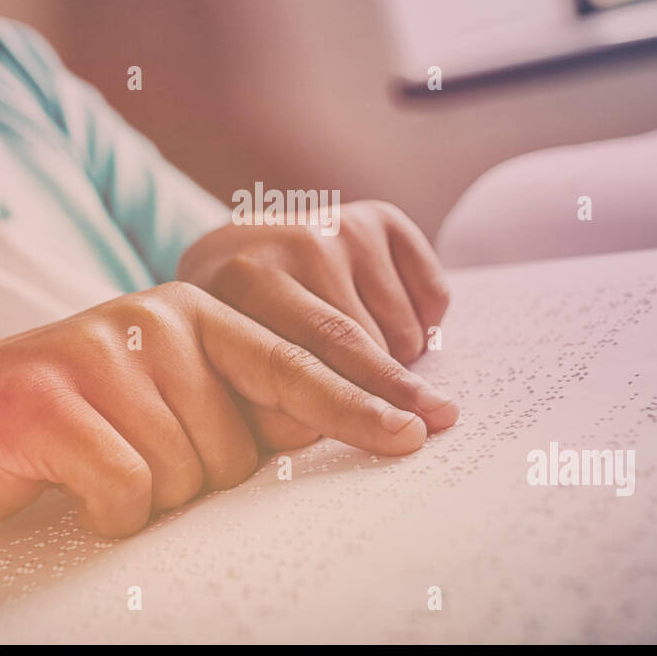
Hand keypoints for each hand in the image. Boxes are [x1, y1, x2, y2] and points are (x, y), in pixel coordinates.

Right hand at [0, 281, 435, 537]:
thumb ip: (242, 401)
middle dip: (199, 479)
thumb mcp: (168, 396)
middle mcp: (157, 320)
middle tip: (136, 454)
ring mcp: (103, 354)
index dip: (363, 401)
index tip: (424, 430)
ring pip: (185, 478)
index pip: (300, 362)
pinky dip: (108, 512)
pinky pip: (129, 494)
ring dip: (150, 498)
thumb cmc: (82, 420)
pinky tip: (74, 487)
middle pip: (239, 451)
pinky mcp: (54, 401)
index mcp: (197, 313)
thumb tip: (343, 423)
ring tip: (98, 462)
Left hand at [176, 199, 456, 448]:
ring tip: (365, 364)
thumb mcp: (222, 359)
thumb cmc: (230, 327)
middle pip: (364, 341)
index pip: (308, 361)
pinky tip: (387, 324)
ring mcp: (340, 225)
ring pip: (400, 326)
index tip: (404, 437)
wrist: (232, 253)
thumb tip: (318, 433)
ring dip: (398, 360)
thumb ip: (258, 398)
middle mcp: (297, 243)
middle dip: (399, 394)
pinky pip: (432, 292)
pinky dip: (425, 324)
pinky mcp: (378, 218)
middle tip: (435, 425)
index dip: (357, 407)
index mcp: (244, 280)